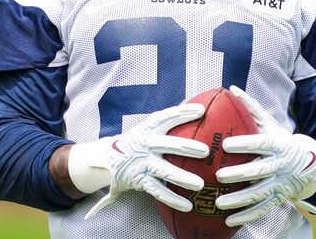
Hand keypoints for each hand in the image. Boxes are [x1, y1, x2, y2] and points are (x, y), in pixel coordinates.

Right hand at [67, 103, 208, 218]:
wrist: (109, 158)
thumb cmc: (139, 140)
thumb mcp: (148, 128)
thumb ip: (169, 122)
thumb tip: (201, 109)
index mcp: (149, 128)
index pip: (167, 117)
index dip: (183, 113)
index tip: (202, 111)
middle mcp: (145, 144)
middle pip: (168, 145)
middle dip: (187, 147)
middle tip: (206, 151)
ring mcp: (143, 163)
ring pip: (164, 171)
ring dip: (182, 178)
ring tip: (200, 184)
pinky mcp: (140, 180)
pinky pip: (158, 192)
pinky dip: (173, 199)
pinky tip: (188, 205)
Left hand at [215, 86, 315, 225]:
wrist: (309, 164)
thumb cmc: (281, 140)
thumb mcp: (271, 123)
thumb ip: (251, 108)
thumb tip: (232, 88)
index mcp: (278, 144)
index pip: (260, 143)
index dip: (245, 144)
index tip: (226, 145)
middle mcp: (280, 165)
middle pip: (259, 170)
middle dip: (239, 174)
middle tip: (219, 175)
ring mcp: (280, 184)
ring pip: (259, 194)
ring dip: (239, 200)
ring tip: (219, 203)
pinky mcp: (279, 199)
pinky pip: (262, 209)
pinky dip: (246, 216)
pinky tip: (229, 221)